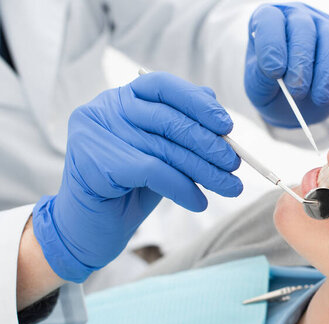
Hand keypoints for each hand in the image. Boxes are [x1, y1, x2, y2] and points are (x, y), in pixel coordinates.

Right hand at [32, 72, 241, 282]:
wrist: (91, 230)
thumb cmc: (130, 189)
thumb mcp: (161, 154)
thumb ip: (182, 129)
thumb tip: (217, 105)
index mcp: (120, 98)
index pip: (163, 86)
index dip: (198, 103)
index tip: (227, 126)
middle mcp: (104, 108)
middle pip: (169, 120)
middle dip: (209, 144)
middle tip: (236, 164)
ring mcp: (95, 133)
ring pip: (165, 148)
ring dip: (205, 171)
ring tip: (230, 187)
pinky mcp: (94, 162)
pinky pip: (153, 171)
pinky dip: (182, 188)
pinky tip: (199, 203)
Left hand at [245, 2, 328, 127]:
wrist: (295, 102)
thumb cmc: (273, 89)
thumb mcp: (259, 87)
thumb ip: (262, 77)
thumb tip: (277, 72)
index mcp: (268, 22)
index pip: (269, 20)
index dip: (272, 44)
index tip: (274, 72)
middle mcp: (297, 16)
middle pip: (304, 29)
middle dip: (302, 63)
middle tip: (298, 92)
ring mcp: (325, 24)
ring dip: (328, 71)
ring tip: (320, 98)